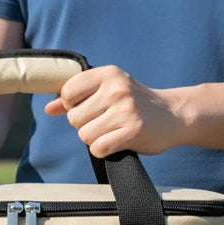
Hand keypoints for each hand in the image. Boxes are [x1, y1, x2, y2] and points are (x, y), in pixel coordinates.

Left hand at [45, 65, 185, 155]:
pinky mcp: (133, 131)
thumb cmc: (136, 104)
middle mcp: (116, 89)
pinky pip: (98, 148)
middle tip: (106, 122)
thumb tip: (49, 108)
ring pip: (85, 135)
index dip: (73, 106)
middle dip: (85, 126)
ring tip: (114, 132)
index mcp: (108, 74)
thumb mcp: (108, 91)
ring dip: (95, 140)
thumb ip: (77, 98)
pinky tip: (117, 142)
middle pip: (74, 118)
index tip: (90, 109)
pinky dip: (104, 150)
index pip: (68, 92)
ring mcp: (125, 110)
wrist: (175, 115)